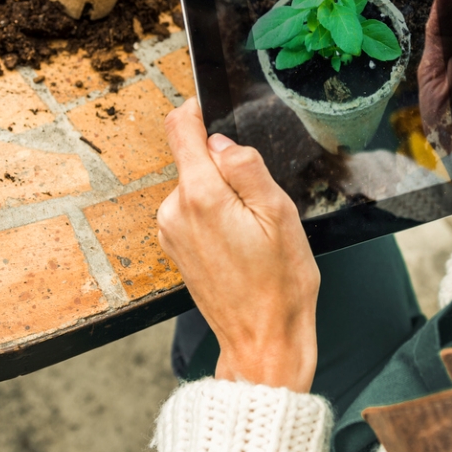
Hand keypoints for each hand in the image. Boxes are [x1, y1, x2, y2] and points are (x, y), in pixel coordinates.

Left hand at [157, 98, 318, 392]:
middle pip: (195, 160)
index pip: (181, 129)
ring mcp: (171, 232)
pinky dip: (217, 217)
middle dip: (227, 168)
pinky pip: (195, 212)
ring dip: (225, 197)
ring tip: (254, 233)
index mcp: (201, 196)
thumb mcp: (279, 214)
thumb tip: (221, 142)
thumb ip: (247, 168)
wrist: (263, 340)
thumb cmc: (279, 284)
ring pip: (197, 187)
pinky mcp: (175, 248)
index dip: (199, 111)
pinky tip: (242, 246)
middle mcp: (175, 211)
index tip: (216, 111)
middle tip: (261, 204)